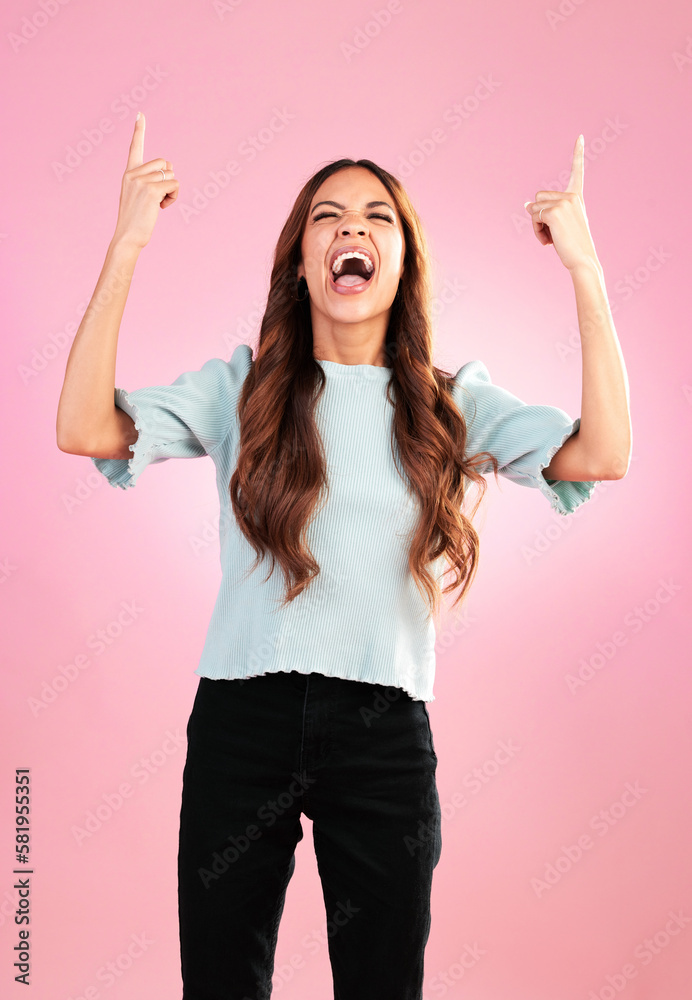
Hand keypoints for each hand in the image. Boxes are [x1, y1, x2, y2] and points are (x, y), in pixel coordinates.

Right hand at [112, 112, 178, 249]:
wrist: (127, 236)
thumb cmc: (135, 221)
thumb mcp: (139, 196)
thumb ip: (149, 181)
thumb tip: (169, 169)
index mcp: (128, 173)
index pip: (135, 148)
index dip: (139, 131)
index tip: (140, 114)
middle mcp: (132, 173)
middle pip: (164, 163)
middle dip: (168, 178)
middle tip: (160, 197)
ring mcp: (141, 180)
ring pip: (171, 174)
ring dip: (172, 190)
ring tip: (160, 204)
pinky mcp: (151, 189)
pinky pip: (174, 185)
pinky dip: (174, 197)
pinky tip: (163, 208)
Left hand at [523, 135, 599, 272]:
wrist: (582, 259)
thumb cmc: (571, 246)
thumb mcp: (559, 225)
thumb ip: (546, 211)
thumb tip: (526, 204)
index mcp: (577, 197)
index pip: (577, 172)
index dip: (578, 153)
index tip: (580, 136)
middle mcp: (572, 196)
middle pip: (539, 197)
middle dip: (538, 215)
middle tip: (551, 233)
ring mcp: (564, 202)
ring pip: (534, 208)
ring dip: (536, 225)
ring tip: (551, 239)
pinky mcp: (554, 211)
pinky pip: (533, 217)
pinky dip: (536, 231)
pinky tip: (549, 242)